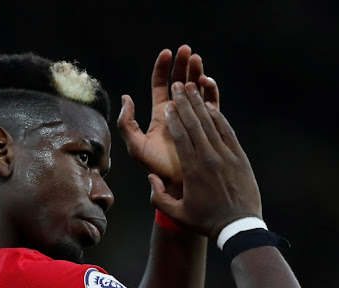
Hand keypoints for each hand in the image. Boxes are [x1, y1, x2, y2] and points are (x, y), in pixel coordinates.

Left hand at [117, 45, 219, 193]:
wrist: (178, 185)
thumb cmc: (156, 168)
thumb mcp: (136, 146)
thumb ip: (127, 123)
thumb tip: (126, 98)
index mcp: (160, 113)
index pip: (161, 84)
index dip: (164, 68)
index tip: (167, 53)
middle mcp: (177, 113)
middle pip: (180, 82)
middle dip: (184, 64)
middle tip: (187, 50)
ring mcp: (194, 118)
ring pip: (196, 89)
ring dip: (197, 73)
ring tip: (197, 60)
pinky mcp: (208, 125)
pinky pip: (211, 104)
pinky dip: (210, 91)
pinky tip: (206, 82)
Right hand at [148, 82, 262, 238]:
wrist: (239, 227)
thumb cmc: (205, 221)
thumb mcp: (177, 214)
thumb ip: (159, 197)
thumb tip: (151, 178)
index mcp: (193, 170)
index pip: (181, 137)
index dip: (175, 118)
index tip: (169, 104)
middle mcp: (210, 158)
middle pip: (196, 124)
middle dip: (186, 103)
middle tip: (178, 86)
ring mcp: (227, 156)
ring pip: (212, 124)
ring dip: (201, 105)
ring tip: (193, 88)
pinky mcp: (239, 157)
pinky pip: (227, 132)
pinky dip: (218, 118)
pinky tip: (211, 106)